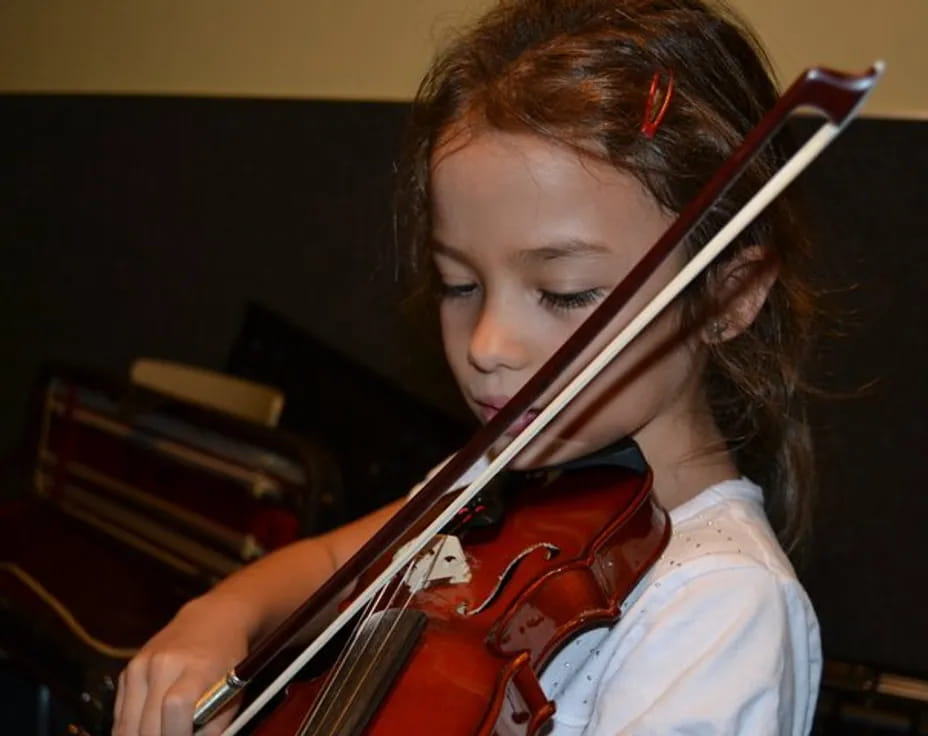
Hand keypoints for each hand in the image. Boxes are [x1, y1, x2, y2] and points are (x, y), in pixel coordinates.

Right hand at [112, 593, 252, 735]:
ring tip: (164, 733)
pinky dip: (131, 730)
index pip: (175, 709)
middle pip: (147, 724)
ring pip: (127, 726)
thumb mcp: (233, 689)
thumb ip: (215, 726)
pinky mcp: (127, 672)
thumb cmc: (226, 658)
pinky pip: (119, 716)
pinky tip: (149, 728)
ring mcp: (140, 666)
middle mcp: (162, 664)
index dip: (178, 735)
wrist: (211, 620)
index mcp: (194, 666)